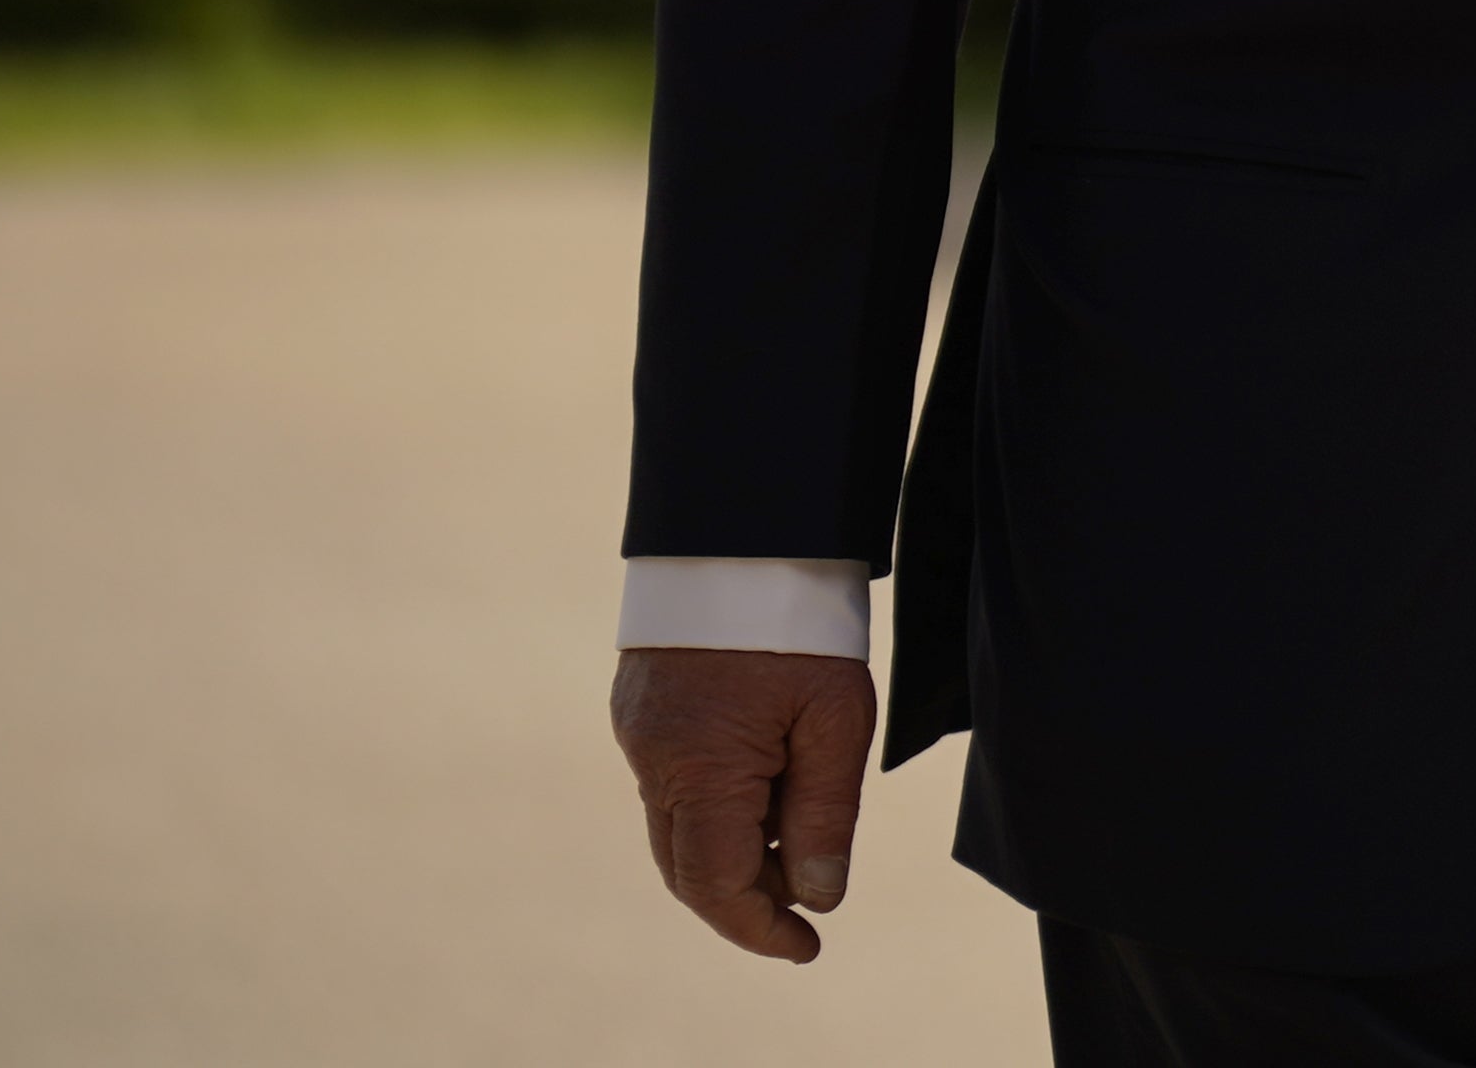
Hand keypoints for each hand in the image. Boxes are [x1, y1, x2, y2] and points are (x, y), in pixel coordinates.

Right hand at [612, 646, 875, 958]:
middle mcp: (653, 759)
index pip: (717, 886)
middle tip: (807, 907)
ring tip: (797, 845)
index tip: (808, 945)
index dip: (760, 928)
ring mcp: (639, 735)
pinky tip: (767, 792)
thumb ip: (825, 813)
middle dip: (746, 899)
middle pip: (688, 868)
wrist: (744, 530)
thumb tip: (817, 896)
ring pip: (678, 830)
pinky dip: (716, 811)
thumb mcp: (837, 716)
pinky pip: (672, 787)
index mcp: (698, 768)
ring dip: (732, 854)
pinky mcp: (640, 711)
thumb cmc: (799, 620)